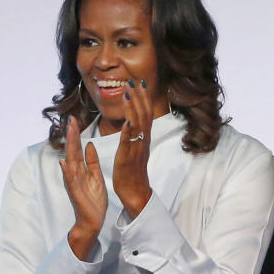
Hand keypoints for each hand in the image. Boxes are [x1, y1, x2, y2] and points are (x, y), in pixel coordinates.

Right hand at [60, 116, 107, 259]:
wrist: (92, 220)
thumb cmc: (93, 199)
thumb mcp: (96, 177)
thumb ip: (92, 161)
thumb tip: (89, 145)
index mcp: (81, 169)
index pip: (77, 148)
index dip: (76, 134)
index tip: (75, 119)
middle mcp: (74, 173)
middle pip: (72, 151)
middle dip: (72, 136)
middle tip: (71, 119)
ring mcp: (73, 183)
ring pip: (70, 162)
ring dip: (69, 148)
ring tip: (69, 134)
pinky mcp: (75, 193)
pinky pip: (70, 181)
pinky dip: (67, 172)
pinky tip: (64, 162)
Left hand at [113, 79, 153, 218]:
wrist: (135, 192)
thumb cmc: (133, 171)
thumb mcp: (136, 149)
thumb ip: (136, 134)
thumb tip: (133, 121)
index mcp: (143, 138)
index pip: (146, 114)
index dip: (144, 98)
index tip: (141, 83)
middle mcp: (143, 141)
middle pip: (144, 115)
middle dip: (140, 98)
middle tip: (136, 81)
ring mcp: (136, 149)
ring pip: (137, 126)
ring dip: (133, 109)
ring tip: (128, 93)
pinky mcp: (128, 158)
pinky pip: (129, 143)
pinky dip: (129, 132)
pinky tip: (127, 121)